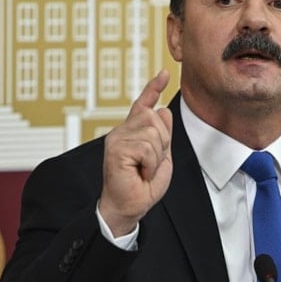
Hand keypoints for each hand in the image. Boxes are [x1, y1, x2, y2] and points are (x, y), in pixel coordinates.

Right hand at [99, 70, 172, 236]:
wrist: (130, 207)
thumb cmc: (142, 187)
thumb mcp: (160, 157)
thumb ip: (162, 135)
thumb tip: (162, 109)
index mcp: (132, 132)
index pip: (143, 105)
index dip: (153, 88)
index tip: (164, 74)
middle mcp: (121, 132)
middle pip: (154, 117)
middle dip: (162, 142)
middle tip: (151, 164)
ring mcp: (116, 139)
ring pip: (152, 131)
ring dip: (156, 156)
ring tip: (144, 170)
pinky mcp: (115, 149)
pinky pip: (146, 147)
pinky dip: (150, 163)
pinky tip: (140, 173)